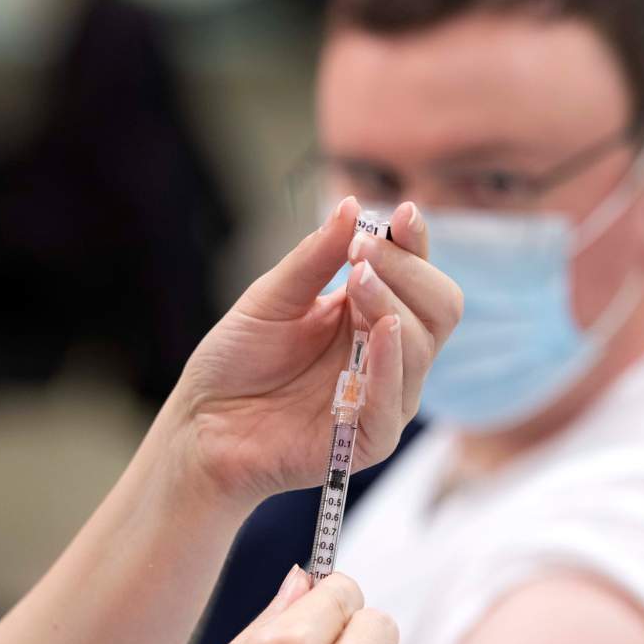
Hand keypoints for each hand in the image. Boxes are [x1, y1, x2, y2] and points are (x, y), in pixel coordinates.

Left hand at [173, 196, 460, 508]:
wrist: (203, 422)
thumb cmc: (238, 360)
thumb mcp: (272, 297)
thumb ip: (315, 258)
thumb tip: (352, 206)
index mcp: (371, 313)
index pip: (419, 275)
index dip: (416, 245)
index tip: (403, 214)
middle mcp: (388, 353)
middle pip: (439, 308)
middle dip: (407, 272)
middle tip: (361, 254)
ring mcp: (385, 396)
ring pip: (421, 346)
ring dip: (393, 304)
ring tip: (357, 281)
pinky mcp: (369, 438)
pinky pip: (395, 400)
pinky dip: (390, 361)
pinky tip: (378, 329)